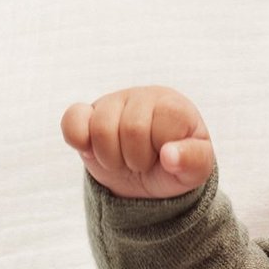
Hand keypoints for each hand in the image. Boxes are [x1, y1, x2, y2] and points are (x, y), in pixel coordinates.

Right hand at [60, 86, 215, 199]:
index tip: (166, 157)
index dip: (162, 151)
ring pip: (100, 129)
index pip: (163, 123)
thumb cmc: (176, 164)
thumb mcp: (196, 169)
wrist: (150, 171)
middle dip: (136, 159)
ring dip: (111, 159)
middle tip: (142, 163)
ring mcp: (112, 102)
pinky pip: (72, 121)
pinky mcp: (86, 114)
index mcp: (173, 105)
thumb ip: (193, 161)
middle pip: (130, 129)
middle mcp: (142, 96)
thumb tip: (170, 156)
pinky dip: (79, 141)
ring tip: (123, 159)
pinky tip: (93, 151)